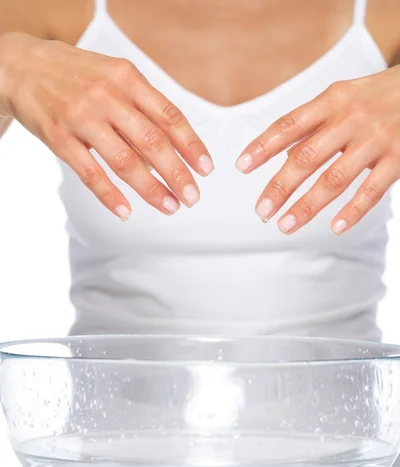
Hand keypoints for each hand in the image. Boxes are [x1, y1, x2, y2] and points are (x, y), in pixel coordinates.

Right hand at [0, 33, 213, 219]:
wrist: (21, 66)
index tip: (206, 169)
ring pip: (124, 161)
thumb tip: (173, 148)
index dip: (191, 145)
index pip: (168, 116)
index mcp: (126, 78)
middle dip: (177, 173)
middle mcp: (106, 96)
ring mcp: (81, 118)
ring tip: (170, 207)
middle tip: (192, 197)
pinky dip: (110, 196)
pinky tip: (127, 212)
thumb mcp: (114, 76)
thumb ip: (142, 106)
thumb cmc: (77, 75)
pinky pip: (90, 174)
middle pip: (151, 141)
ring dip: (151, 189)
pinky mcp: (59, 139)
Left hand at [235, 67, 399, 234]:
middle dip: (279, 187)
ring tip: (285, 225)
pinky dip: (353, 211)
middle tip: (261, 212)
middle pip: (306, 157)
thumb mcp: (344, 98)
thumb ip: (314, 124)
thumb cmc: (377, 97)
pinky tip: (335, 228)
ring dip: (307, 206)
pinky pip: (372, 190)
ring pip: (334, 178)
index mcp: (332, 100)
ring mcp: (376, 139)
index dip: (263, 146)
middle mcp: (351, 118)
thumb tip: (279, 153)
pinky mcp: (399, 158)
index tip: (241, 167)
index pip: (289, 125)